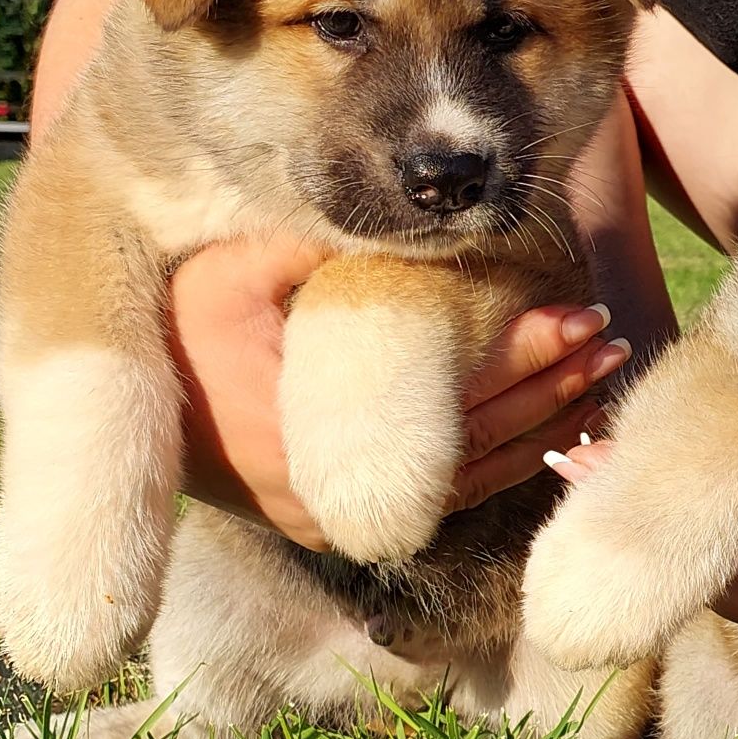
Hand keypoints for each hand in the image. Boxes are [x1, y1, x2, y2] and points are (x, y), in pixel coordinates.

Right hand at [170, 236, 629, 549]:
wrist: (127, 413)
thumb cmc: (174, 328)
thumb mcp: (223, 273)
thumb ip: (302, 248)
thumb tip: (400, 213)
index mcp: (302, 430)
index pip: (441, 394)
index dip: (518, 354)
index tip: (578, 312)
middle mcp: (327, 493)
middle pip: (470, 440)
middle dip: (548, 388)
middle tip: (610, 338)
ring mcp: (338, 520)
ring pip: (466, 479)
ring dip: (541, 427)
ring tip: (602, 374)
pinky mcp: (343, 524)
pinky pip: (443, 499)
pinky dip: (505, 460)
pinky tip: (556, 424)